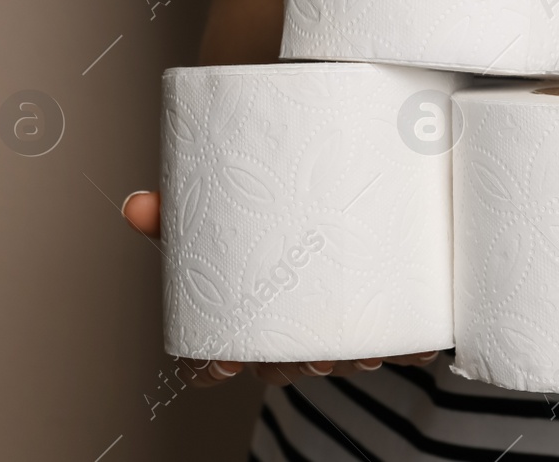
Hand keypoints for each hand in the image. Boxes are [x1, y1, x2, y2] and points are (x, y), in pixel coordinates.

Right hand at [122, 190, 440, 386]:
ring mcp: (340, 323)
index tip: (222, 366)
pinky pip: (402, 338)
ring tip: (364, 351)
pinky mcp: (390, 310)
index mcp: (245, 316)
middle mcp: (290, 329)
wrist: (351, 189)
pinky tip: (420, 342)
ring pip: (344, 356)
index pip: (217, 359)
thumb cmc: (270, 217)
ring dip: (355, 358)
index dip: (216, 368)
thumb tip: (138, 205)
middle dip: (298, 365)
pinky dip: (412, 343)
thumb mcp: (224, 210)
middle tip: (310, 354)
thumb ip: (183, 210)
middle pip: (285, 364)